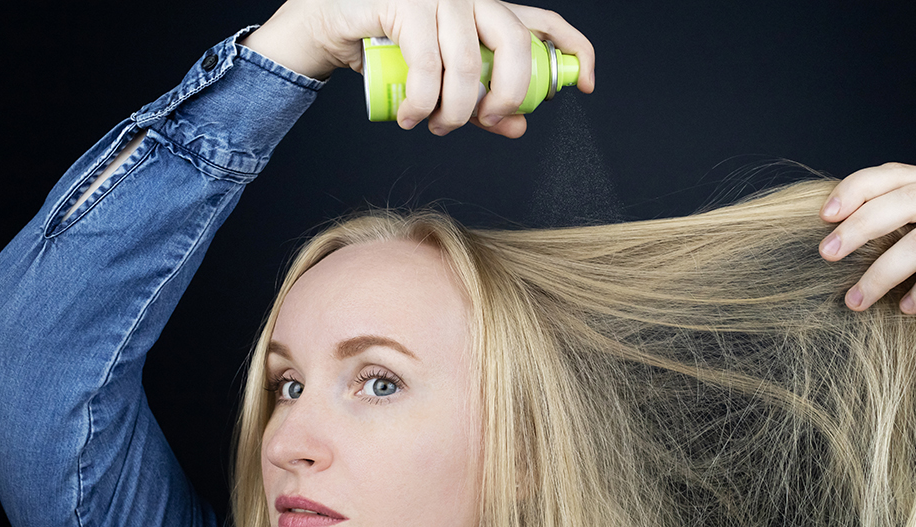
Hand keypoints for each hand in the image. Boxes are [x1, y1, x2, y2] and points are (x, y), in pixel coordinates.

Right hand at [241, 0, 595, 137]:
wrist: (329, 26)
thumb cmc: (388, 50)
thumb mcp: (443, 82)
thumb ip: (481, 102)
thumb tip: (517, 126)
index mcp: (487, 10)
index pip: (545, 21)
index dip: (575, 50)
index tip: (586, 85)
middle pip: (517, 44)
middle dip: (510, 96)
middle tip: (489, 121)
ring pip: (468, 66)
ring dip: (454, 112)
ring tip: (435, 126)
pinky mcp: (405, 3)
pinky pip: (428, 66)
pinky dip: (422, 104)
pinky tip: (411, 117)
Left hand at [818, 163, 915, 394]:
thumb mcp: (913, 257)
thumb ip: (892, 229)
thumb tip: (832, 219)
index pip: (902, 174)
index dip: (859, 188)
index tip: (825, 216)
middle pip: (911, 200)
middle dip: (861, 227)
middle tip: (829, 254)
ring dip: (882, 273)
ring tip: (857, 300)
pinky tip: (910, 308)